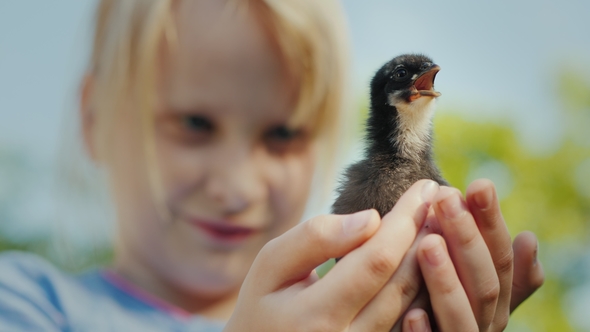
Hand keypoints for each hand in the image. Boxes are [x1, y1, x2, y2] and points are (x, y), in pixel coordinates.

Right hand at [224, 180, 439, 331]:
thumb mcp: (270, 264)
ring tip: (443, 221)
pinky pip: (410, 322)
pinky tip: (429, 255)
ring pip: (415, 305)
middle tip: (444, 199)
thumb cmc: (262, 305)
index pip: (375, 261)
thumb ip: (314, 238)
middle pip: (403, 283)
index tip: (424, 188)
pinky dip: (425, 285)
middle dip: (427, 235)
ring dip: (433, 259)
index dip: (404, 222)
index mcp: (316, 317)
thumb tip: (370, 219)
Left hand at [402, 179, 543, 330]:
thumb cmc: (446, 310)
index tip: (476, 185)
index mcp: (494, 303)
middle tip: (446, 199)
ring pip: (461, 318)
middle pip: (484, 285)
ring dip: (446, 281)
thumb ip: (499, 270)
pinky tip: (412, 313)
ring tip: (429, 244)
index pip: (501, 261)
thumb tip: (530, 239)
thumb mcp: (475, 288)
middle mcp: (483, 324)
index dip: (491, 224)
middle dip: (467, 239)